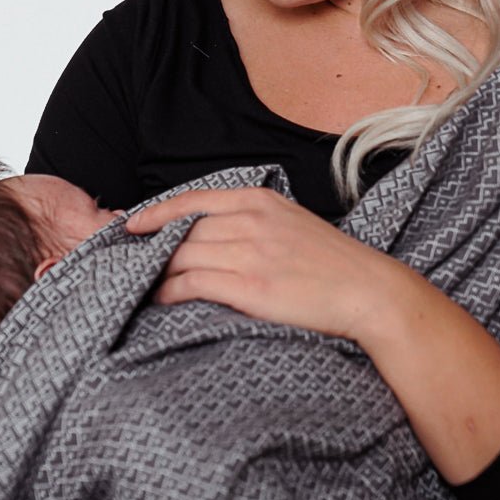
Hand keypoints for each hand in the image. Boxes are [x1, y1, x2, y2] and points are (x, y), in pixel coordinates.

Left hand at [125, 186, 398, 344]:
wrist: (368, 291)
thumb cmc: (334, 263)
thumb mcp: (293, 222)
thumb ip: (255, 220)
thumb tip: (215, 234)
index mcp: (260, 200)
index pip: (193, 201)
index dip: (157, 213)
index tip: (133, 224)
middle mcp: (250, 221)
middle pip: (183, 232)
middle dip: (153, 248)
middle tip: (131, 263)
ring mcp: (249, 253)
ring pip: (182, 256)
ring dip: (157, 271)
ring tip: (144, 284)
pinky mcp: (250, 286)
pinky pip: (192, 283)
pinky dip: (170, 291)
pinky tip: (162, 299)